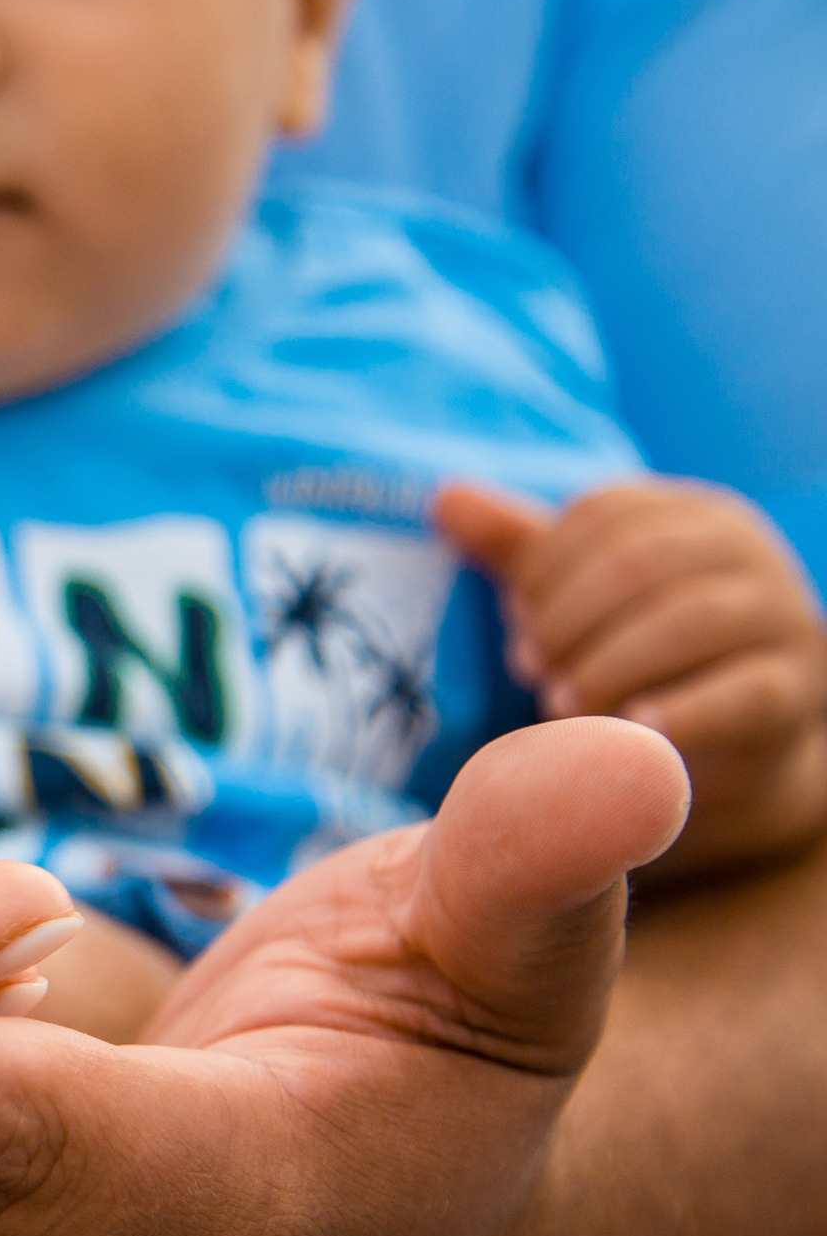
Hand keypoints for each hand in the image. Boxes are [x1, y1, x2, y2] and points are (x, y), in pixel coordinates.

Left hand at [439, 479, 826, 876]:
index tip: (514, 618)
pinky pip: (739, 693)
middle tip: (527, 666)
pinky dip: (678, 712)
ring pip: (688, 622)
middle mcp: (746, 554)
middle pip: (638, 563)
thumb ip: (520, 548)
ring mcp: (778, 620)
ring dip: (605, 666)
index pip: (605, 515)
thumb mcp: (582, 594)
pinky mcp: (789, 692)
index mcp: (693, 515)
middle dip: (565, 617)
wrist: (735, 739)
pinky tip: (630, 728)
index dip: (543, 568)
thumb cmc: (644, 650)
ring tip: (558, 703)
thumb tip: (445, 496)